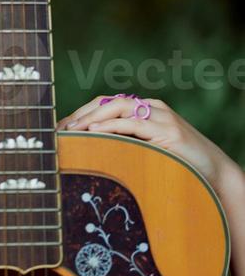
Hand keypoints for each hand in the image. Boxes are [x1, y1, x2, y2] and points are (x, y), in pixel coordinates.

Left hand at [57, 95, 235, 193]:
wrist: (215, 173)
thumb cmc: (179, 166)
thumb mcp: (147, 152)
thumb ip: (125, 146)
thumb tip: (89, 154)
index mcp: (145, 110)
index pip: (106, 104)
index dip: (81, 113)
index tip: (59, 129)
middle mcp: (152, 107)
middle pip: (108, 102)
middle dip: (81, 114)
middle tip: (59, 130)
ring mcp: (161, 116)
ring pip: (119, 107)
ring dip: (91, 117)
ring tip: (71, 131)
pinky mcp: (168, 130)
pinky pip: (134, 123)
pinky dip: (111, 126)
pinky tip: (94, 132)